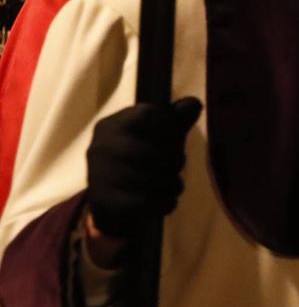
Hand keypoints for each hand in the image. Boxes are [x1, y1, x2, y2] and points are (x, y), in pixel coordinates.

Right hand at [85, 99, 200, 246]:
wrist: (113, 195)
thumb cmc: (141, 156)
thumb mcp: (160, 134)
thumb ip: (177, 119)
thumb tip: (193, 104)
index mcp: (113, 124)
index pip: (147, 113)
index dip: (170, 126)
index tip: (175, 138)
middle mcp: (100, 146)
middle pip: (147, 150)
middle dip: (172, 160)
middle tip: (178, 165)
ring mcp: (98, 174)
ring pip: (145, 178)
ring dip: (171, 183)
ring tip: (175, 184)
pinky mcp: (104, 200)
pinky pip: (142, 202)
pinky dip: (163, 202)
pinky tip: (169, 200)